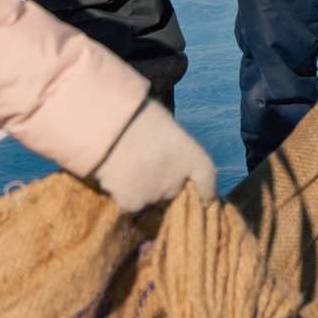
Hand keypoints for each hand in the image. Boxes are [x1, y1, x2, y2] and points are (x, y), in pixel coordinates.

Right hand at [91, 100, 217, 210]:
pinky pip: (128, 201)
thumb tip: (164, 153)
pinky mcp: (133, 203)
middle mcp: (178, 180)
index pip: (207, 178)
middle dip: (162, 180)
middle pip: (173, 188)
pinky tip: (114, 173)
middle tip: (145, 162)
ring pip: (149, 195)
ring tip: (126, 164)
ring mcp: (156, 195)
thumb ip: (170, 145)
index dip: (206, 190)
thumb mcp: (164, 125)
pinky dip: (122, 191)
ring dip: (141, 185)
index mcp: (191, 155)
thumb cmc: (137, 114)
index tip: (205, 198)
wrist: (111, 126)